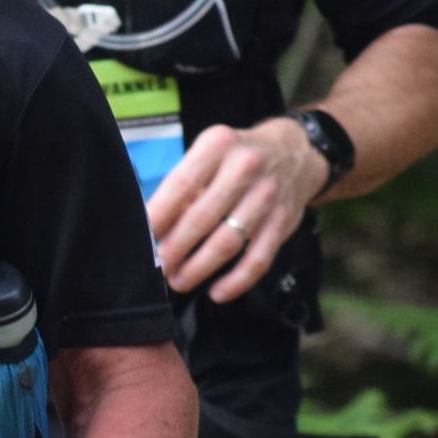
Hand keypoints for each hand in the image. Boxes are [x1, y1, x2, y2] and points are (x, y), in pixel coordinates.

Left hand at [145, 116, 327, 301]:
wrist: (295, 151)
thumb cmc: (237, 157)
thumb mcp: (209, 155)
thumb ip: (185, 188)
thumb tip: (157, 229)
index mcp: (218, 145)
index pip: (180, 185)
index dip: (159, 216)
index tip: (143, 239)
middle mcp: (245, 167)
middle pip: (202, 218)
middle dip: (175, 248)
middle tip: (159, 267)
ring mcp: (268, 196)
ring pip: (228, 242)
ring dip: (199, 268)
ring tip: (179, 281)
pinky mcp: (284, 221)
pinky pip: (259, 259)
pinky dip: (236, 281)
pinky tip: (217, 292)